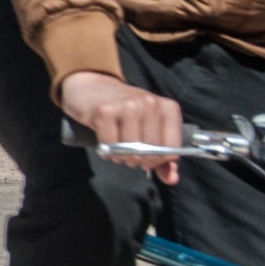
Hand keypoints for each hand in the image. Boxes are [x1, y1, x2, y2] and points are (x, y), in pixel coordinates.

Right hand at [58, 70, 184, 185]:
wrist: (92, 87)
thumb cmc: (124, 112)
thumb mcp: (148, 129)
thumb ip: (163, 157)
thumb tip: (172, 179)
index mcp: (167, 107)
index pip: (172, 148)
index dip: (160, 161)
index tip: (150, 158)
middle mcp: (150, 103)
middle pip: (151, 151)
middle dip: (140, 161)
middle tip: (130, 155)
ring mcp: (127, 105)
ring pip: (131, 150)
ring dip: (122, 157)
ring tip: (118, 149)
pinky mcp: (105, 111)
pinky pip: (110, 145)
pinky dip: (107, 151)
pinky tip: (106, 143)